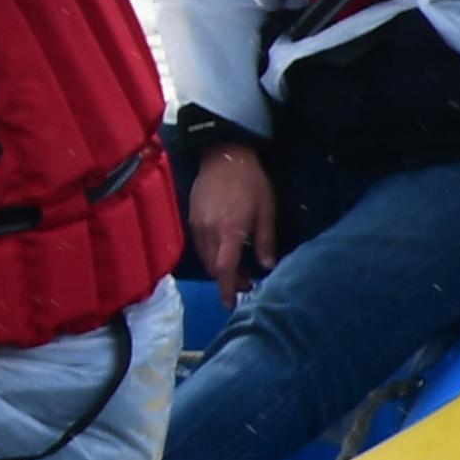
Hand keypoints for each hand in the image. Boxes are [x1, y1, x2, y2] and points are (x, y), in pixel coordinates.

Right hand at [187, 144, 276, 308]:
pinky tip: (225, 248)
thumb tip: (267, 267)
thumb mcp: (266, 210)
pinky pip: (200, 246)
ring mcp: (197, 225)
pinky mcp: (191, 219)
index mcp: (229, 230)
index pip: (225, 268)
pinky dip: (212, 254)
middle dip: (228, 279)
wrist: (224, 155)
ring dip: (220, 267)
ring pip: (206, 258)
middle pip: (214, 267)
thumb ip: (266, 240)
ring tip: (238, 265)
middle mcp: (209, 231)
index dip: (227, 288)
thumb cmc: (251, 182)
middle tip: (247, 280)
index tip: (230, 304)